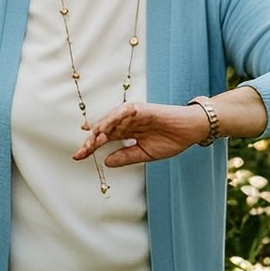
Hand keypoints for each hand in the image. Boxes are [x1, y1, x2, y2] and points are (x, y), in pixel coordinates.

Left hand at [74, 101, 211, 168]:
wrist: (191, 131)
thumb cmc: (171, 140)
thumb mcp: (145, 154)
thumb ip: (126, 156)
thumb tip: (105, 162)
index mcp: (127, 132)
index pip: (104, 139)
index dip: (90, 147)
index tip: (78, 157)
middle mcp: (127, 122)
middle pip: (103, 130)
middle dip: (91, 141)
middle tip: (82, 151)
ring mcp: (134, 115)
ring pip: (110, 120)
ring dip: (99, 130)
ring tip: (89, 141)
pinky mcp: (142, 109)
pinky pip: (123, 112)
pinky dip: (112, 118)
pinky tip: (104, 127)